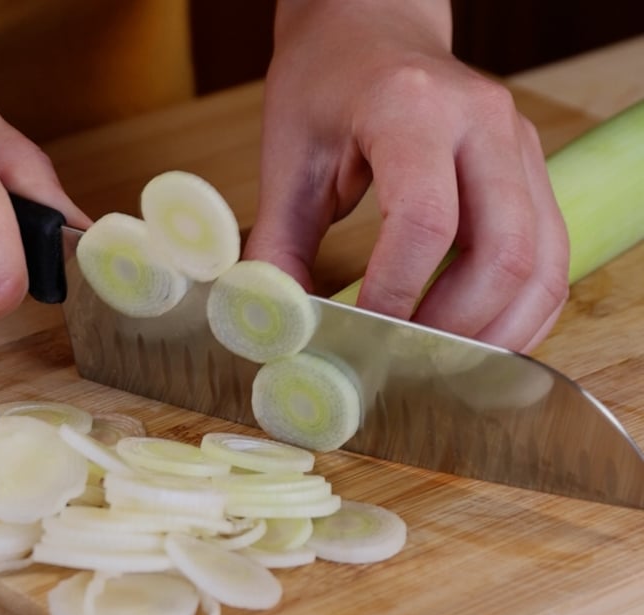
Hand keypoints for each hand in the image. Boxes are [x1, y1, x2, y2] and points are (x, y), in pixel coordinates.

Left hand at [244, 0, 568, 351]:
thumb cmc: (326, 86)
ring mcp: (518, 146)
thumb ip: (280, 247)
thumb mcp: (288, 161)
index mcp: (412, 109)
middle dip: (454, 327)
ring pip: (542, 262)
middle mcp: (482, 122)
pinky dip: (522, 311)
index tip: (362, 336)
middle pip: (501, 252)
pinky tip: (482, 337)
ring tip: (447, 364)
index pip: (425, 220)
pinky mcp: (531, 171)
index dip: (395, 294)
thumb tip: (282, 325)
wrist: (371, 31)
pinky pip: (551, 257)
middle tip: (408, 361)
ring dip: (498, 331)